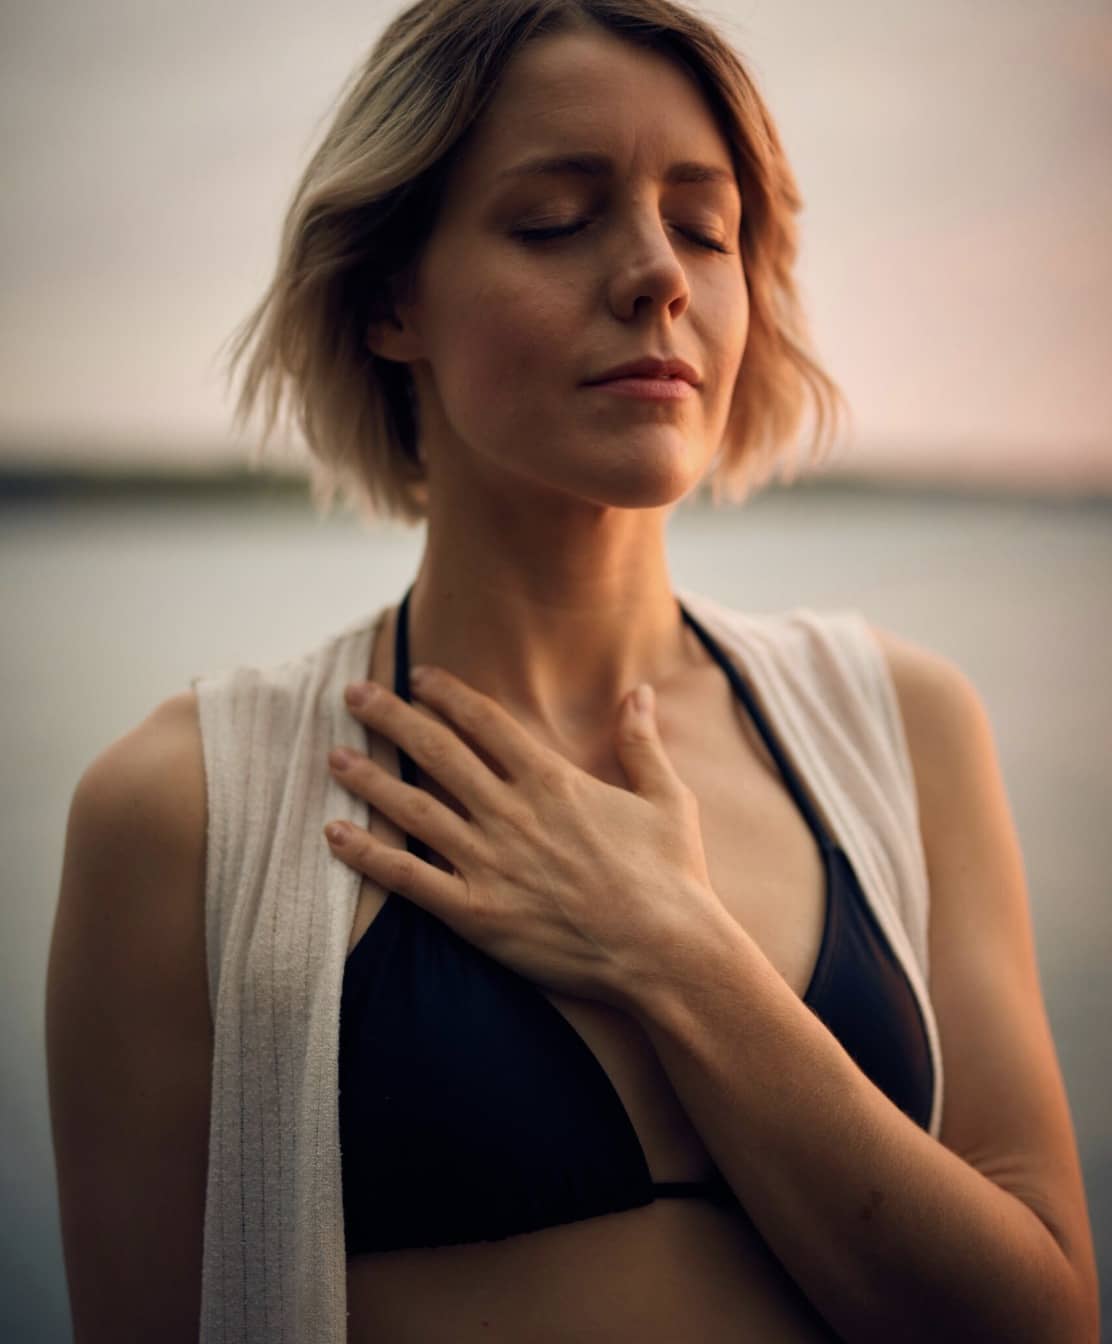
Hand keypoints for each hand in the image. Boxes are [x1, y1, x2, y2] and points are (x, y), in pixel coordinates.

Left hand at [324, 666, 724, 1006]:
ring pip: (413, 808)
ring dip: (369, 778)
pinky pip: (408, 878)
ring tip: (334, 755)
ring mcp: (489, 862)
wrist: (667, 952)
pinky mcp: (476, 913)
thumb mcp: (667, 798)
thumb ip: (641, 742)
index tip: (417, 676)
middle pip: (436, 751)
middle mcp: (511, 812)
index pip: (484, 721)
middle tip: (354, 694)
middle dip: (391, 717)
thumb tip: (640, 691)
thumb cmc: (672, 877)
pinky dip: (368, 855)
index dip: (446, 694)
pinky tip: (334, 834)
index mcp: (552, 781)